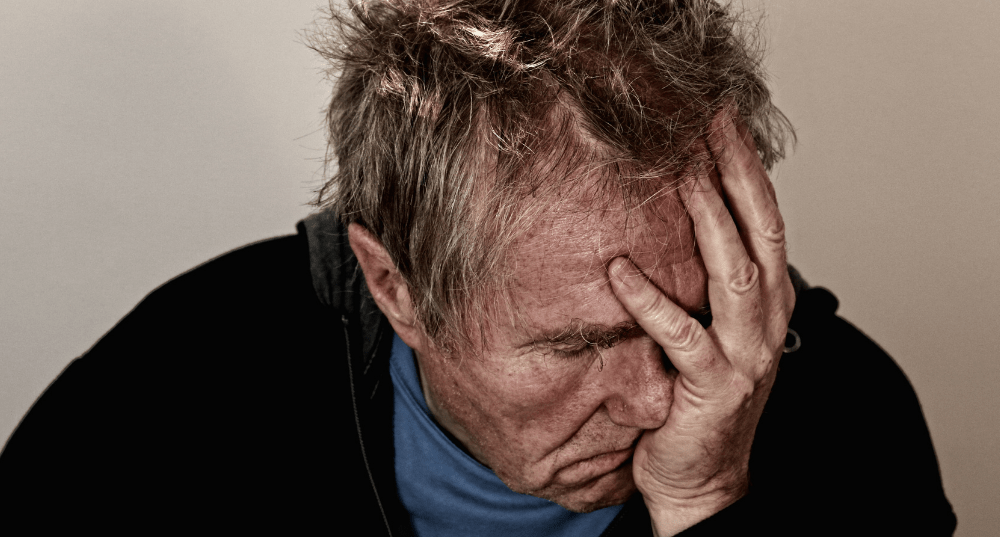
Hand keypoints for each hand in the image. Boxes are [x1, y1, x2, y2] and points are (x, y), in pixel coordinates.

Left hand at [608, 110, 795, 535]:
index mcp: (767, 300)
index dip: (747, 167)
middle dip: (735, 172)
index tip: (721, 119)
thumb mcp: (713, 328)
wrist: (703, 477)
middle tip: (706, 123)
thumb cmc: (699, 398)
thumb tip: (672, 218)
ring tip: (680, 173)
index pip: (765, 218)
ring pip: (734, 272)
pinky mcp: (713, 386)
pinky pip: (681, 335)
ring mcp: (745, 352)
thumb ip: (705, 279)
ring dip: (708, 219)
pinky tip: (620, 270)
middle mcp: (766, 319)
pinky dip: (651, 301)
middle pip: (759, 230)